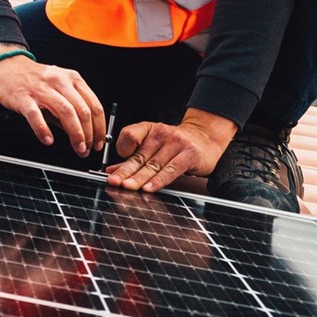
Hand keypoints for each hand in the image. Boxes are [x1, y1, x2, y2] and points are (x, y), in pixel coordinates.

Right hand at [0, 45, 105, 156]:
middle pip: (82, 110)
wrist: (5, 65)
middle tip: (87, 149)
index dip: (99, 127)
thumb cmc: (32, 78)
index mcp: (71, 78)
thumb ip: (70, 109)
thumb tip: (84, 133)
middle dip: (89, 134)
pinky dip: (44, 130)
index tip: (99, 141)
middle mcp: (59, 81)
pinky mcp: (23, 97)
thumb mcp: (57, 88)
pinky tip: (48, 140)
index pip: (94, 105)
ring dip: (75, 134)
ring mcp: (41, 88)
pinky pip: (36, 115)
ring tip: (77, 148)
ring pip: (66, 112)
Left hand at [104, 109, 237, 192]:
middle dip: (125, 171)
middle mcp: (162, 133)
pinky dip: (159, 180)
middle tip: (113, 181)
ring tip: (128, 186)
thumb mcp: (153, 145)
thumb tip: (111, 171)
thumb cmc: (176, 143)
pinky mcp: (189, 154)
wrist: (205, 138)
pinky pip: (171, 169)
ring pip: (154, 164)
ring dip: (139, 178)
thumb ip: (133, 157)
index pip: (130, 135)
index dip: (121, 149)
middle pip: (140, 155)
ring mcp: (176, 143)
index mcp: (149, 129)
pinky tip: (150, 187)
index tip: (112, 166)